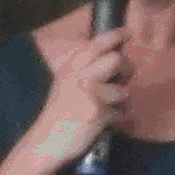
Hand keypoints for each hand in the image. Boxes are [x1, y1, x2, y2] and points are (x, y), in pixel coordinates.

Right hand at [31, 28, 130, 169]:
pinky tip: (106, 124)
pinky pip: (122, 113)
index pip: (96, 44)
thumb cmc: (58, 116)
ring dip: (122, 102)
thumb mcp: (66, 85)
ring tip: (108, 109)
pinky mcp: (98, 112)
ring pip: (124, 90)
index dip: (116, 35)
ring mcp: (89, 93)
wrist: (45, 142)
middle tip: (123, 79)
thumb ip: (85, 72)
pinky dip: (119, 120)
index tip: (128, 32)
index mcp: (72, 67)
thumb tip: (114, 62)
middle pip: (117, 60)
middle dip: (127, 70)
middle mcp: (80, 76)